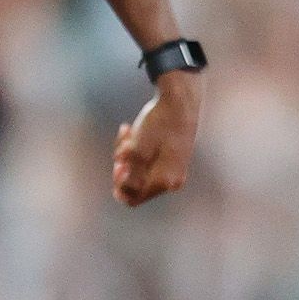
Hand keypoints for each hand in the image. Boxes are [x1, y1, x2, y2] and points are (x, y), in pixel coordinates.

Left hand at [111, 72, 198, 206]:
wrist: (181, 101)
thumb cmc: (159, 125)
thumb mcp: (137, 151)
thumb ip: (129, 176)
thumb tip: (122, 192)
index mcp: (163, 182)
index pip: (133, 199)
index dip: (119, 185)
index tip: (118, 166)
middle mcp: (171, 180)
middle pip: (136, 184)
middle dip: (124, 166)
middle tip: (122, 147)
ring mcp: (174, 169)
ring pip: (140, 170)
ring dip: (128, 154)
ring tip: (127, 132)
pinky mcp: (173, 158)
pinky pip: (149, 160)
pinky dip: (138, 148)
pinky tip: (132, 130)